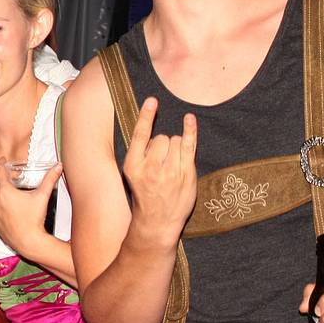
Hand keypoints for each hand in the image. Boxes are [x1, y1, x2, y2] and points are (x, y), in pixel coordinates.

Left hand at [0, 158, 63, 255]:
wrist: (30, 242)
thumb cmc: (34, 219)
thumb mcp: (42, 196)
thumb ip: (50, 179)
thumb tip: (58, 167)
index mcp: (4, 191)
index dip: (0, 164)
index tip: (2, 160)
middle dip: (3, 178)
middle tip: (11, 175)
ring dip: (2, 194)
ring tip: (12, 192)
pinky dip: (2, 207)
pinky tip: (11, 208)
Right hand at [122, 97, 197, 246]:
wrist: (157, 222)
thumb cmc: (145, 196)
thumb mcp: (133, 175)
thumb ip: (140, 154)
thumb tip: (151, 131)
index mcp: (133, 165)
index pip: (140, 134)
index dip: (146, 115)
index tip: (153, 100)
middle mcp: (150, 167)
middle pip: (161, 138)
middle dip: (163, 145)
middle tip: (162, 163)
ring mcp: (170, 171)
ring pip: (175, 141)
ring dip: (175, 148)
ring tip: (171, 166)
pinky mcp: (186, 174)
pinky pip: (189, 146)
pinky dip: (190, 131)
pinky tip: (190, 119)